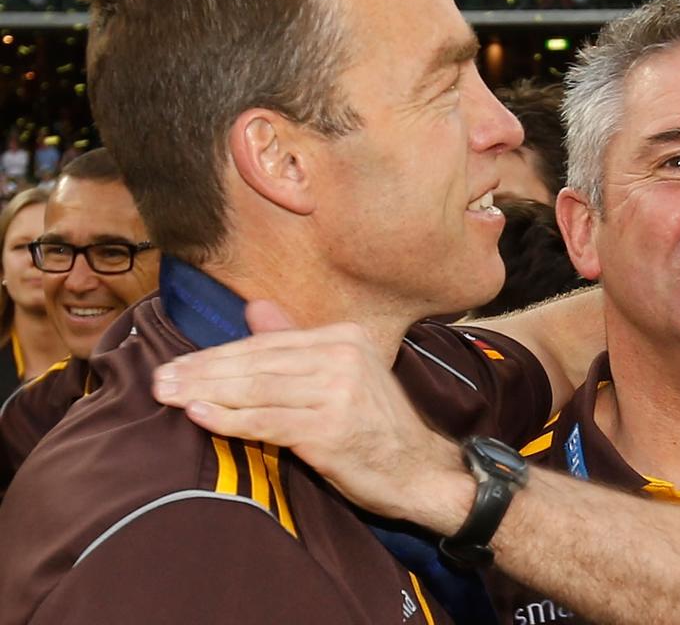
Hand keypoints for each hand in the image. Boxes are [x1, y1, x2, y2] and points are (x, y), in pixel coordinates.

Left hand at [152, 301, 472, 529]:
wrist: (419, 470)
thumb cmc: (373, 426)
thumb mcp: (340, 376)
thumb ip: (296, 342)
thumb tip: (254, 307)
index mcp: (344, 337)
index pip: (267, 344)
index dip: (217, 355)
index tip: (178, 365)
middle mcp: (343, 355)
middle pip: (258, 362)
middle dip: (203, 372)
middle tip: (160, 380)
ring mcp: (340, 390)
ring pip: (258, 389)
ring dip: (207, 393)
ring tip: (169, 397)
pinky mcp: (333, 427)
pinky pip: (269, 421)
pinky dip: (230, 419)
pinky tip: (200, 416)